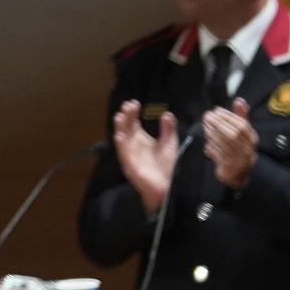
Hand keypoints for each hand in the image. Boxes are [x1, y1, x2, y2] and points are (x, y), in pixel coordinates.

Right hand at [110, 99, 178, 215]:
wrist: (169, 186)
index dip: (132, 113)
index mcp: (141, 139)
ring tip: (120, 116)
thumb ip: (168, 129)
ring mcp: (131, 156)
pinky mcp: (131, 167)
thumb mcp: (169, 143)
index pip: (133, 123)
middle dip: (126, 117)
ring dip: (120, 128)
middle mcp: (133, 145)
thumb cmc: (167, 166)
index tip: (134, 103)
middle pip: (126, 128)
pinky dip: (121, 146)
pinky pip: (124, 155)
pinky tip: (119, 136)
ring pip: (122, 140)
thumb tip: (167, 113)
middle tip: (128, 106)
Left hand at [201, 98, 258, 189]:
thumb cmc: (239, 148)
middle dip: (218, 123)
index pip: (242, 126)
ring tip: (205, 125)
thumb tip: (240, 100)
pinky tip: (207, 139)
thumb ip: (241, 116)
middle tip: (207, 116)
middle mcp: (247, 150)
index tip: (217, 110)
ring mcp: (239, 160)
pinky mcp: (229, 167)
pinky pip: (218, 154)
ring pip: (224, 144)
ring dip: (212, 133)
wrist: (238, 174)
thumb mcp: (243, 133)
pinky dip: (211, 146)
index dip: (228, 117)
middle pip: (232, 134)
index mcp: (252, 140)